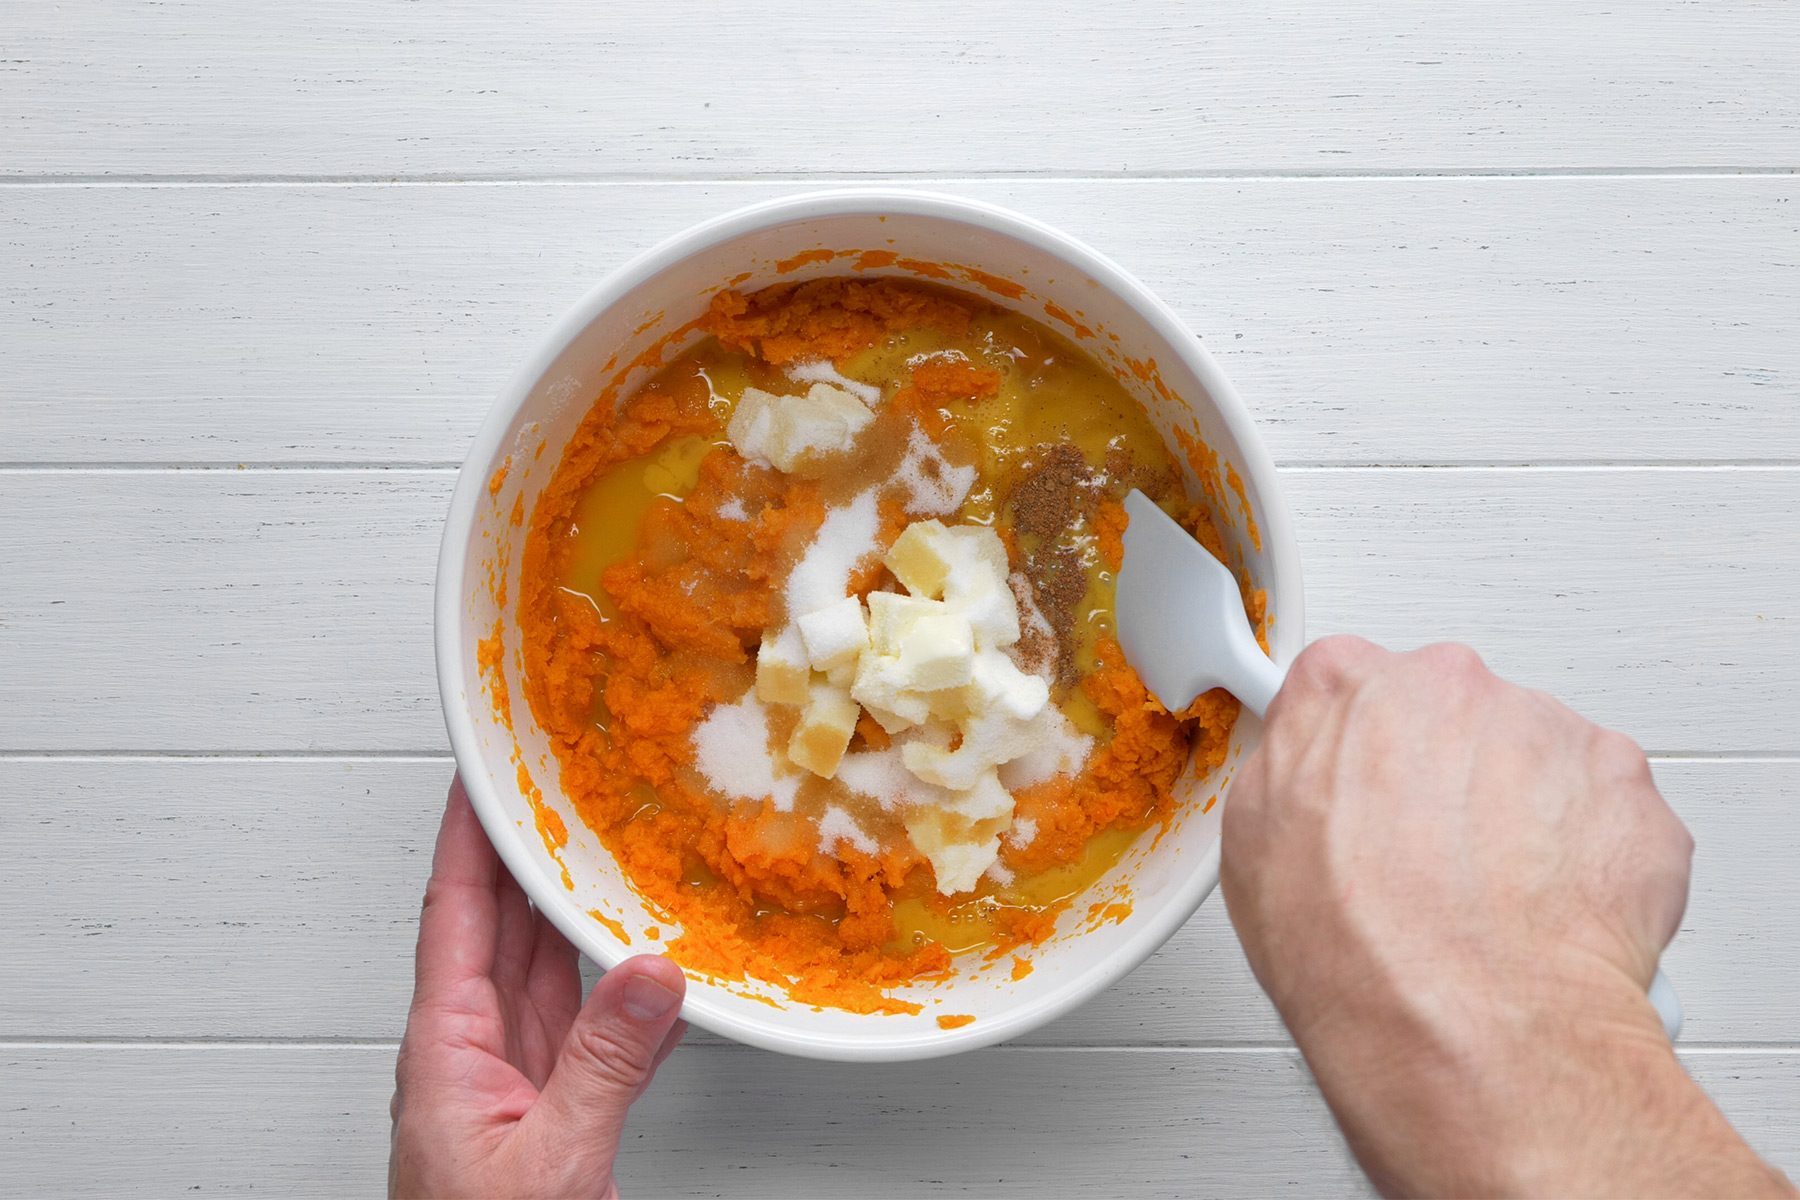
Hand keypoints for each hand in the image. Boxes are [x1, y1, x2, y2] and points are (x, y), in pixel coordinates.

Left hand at [389, 778, 686, 1198]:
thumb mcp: (551, 1162)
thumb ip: (604, 1066)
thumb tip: (649, 974)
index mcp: (446, 1051)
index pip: (452, 915)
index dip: (466, 838)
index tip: (480, 773)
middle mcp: (472, 1053)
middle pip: (497, 927)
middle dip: (522, 852)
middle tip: (551, 784)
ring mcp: (511, 1081)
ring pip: (542, 969)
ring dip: (568, 910)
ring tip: (600, 847)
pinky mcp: (551, 1111)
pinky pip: (584, 1026)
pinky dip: (616, 987)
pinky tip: (644, 963)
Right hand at [1224, 637, 1790, 1196]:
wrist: (1470, 1025)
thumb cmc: (1360, 953)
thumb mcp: (1251, 848)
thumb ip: (1288, 773)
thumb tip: (1307, 775)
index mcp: (1346, 687)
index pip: (1347, 683)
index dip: (1356, 748)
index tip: (1363, 789)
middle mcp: (1449, 686)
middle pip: (1449, 712)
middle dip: (1445, 775)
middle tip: (1430, 862)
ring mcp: (1544, 728)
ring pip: (1532, 756)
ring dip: (1519, 813)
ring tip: (1494, 903)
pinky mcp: (1622, 782)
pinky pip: (1602, 805)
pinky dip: (1587, 851)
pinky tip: (1548, 912)